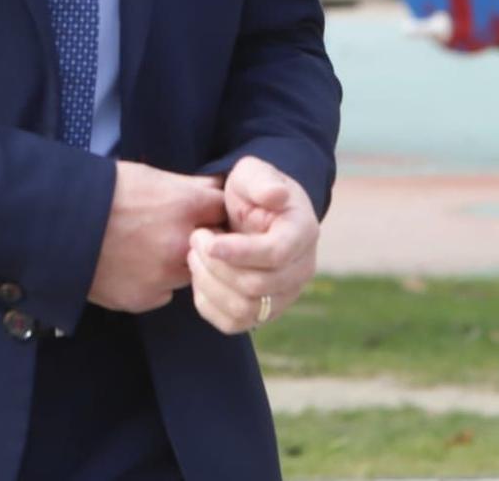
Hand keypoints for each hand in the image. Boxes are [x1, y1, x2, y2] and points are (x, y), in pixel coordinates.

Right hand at [88, 163, 225, 314]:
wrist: (57, 223)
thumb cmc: (102, 190)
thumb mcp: (149, 176)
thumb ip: (188, 187)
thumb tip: (214, 188)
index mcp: (187, 207)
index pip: (224, 211)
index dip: (215, 211)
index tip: (206, 211)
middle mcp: (182, 244)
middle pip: (211, 247)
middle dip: (199, 240)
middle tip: (172, 230)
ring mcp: (164, 276)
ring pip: (187, 273)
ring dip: (176, 263)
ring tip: (147, 248)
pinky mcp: (143, 299)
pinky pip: (162, 292)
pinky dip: (153, 282)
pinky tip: (130, 266)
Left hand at [187, 157, 319, 335]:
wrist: (252, 214)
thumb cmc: (252, 191)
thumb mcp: (253, 173)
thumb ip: (261, 180)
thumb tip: (276, 195)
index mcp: (303, 232)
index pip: (276, 254)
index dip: (240, 252)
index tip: (210, 242)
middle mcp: (301, 270)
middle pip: (257, 286)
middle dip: (217, 266)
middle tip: (196, 238)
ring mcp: (284, 296)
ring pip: (244, 309)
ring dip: (210, 284)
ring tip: (195, 255)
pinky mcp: (263, 314)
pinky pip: (233, 324)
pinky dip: (208, 303)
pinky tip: (200, 276)